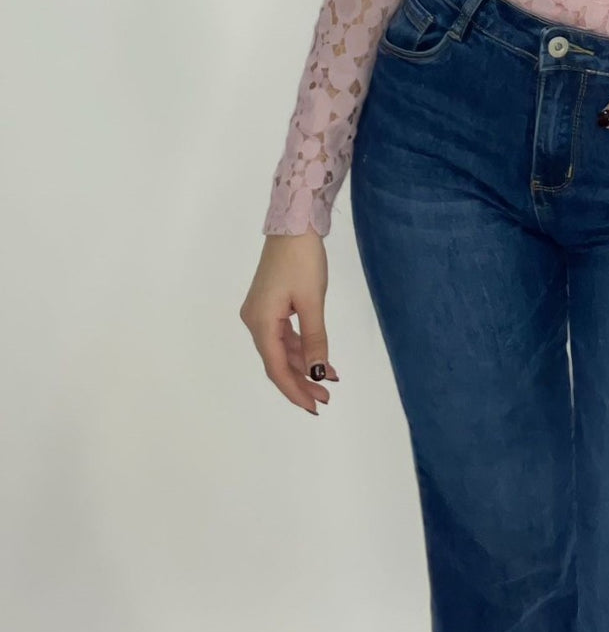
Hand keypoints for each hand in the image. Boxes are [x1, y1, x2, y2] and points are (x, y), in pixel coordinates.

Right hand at [239, 229, 339, 415]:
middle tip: (326, 399)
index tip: (314, 407)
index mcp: (260, 322)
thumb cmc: (303, 260)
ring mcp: (260, 313)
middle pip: (277, 361)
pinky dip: (301, 347)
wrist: (293, 224)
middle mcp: (254, 321)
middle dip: (302, 381)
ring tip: (330, 380)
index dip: (295, 390)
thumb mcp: (312, 302)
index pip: (276, 367)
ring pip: (282, 349)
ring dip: (304, 365)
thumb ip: (315, 339)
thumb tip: (318, 373)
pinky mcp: (269, 305)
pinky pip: (284, 334)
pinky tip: (320, 358)